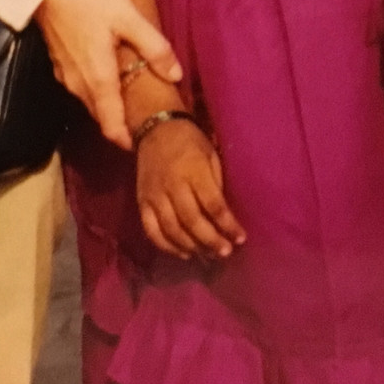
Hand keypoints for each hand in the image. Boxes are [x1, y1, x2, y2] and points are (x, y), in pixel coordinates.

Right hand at [34, 0, 182, 149]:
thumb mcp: (128, 17)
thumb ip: (154, 48)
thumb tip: (176, 76)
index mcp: (98, 78)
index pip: (111, 124)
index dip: (125, 140)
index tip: (141, 146)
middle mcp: (78, 83)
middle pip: (100, 115)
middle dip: (119, 125)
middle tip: (142, 123)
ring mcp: (64, 72)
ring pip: (89, 100)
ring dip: (107, 107)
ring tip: (128, 102)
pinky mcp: (58, 59)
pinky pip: (79, 85)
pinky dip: (94, 89)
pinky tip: (106, 75)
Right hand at [135, 119, 245, 260]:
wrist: (156, 128)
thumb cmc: (190, 141)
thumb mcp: (211, 154)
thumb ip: (216, 184)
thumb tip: (225, 215)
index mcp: (194, 170)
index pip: (213, 204)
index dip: (228, 224)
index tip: (241, 238)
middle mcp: (172, 185)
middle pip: (192, 220)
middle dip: (211, 240)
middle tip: (226, 252)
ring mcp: (154, 195)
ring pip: (172, 229)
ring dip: (192, 247)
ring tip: (208, 256)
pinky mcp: (142, 202)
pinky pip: (152, 231)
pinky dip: (167, 246)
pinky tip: (184, 253)